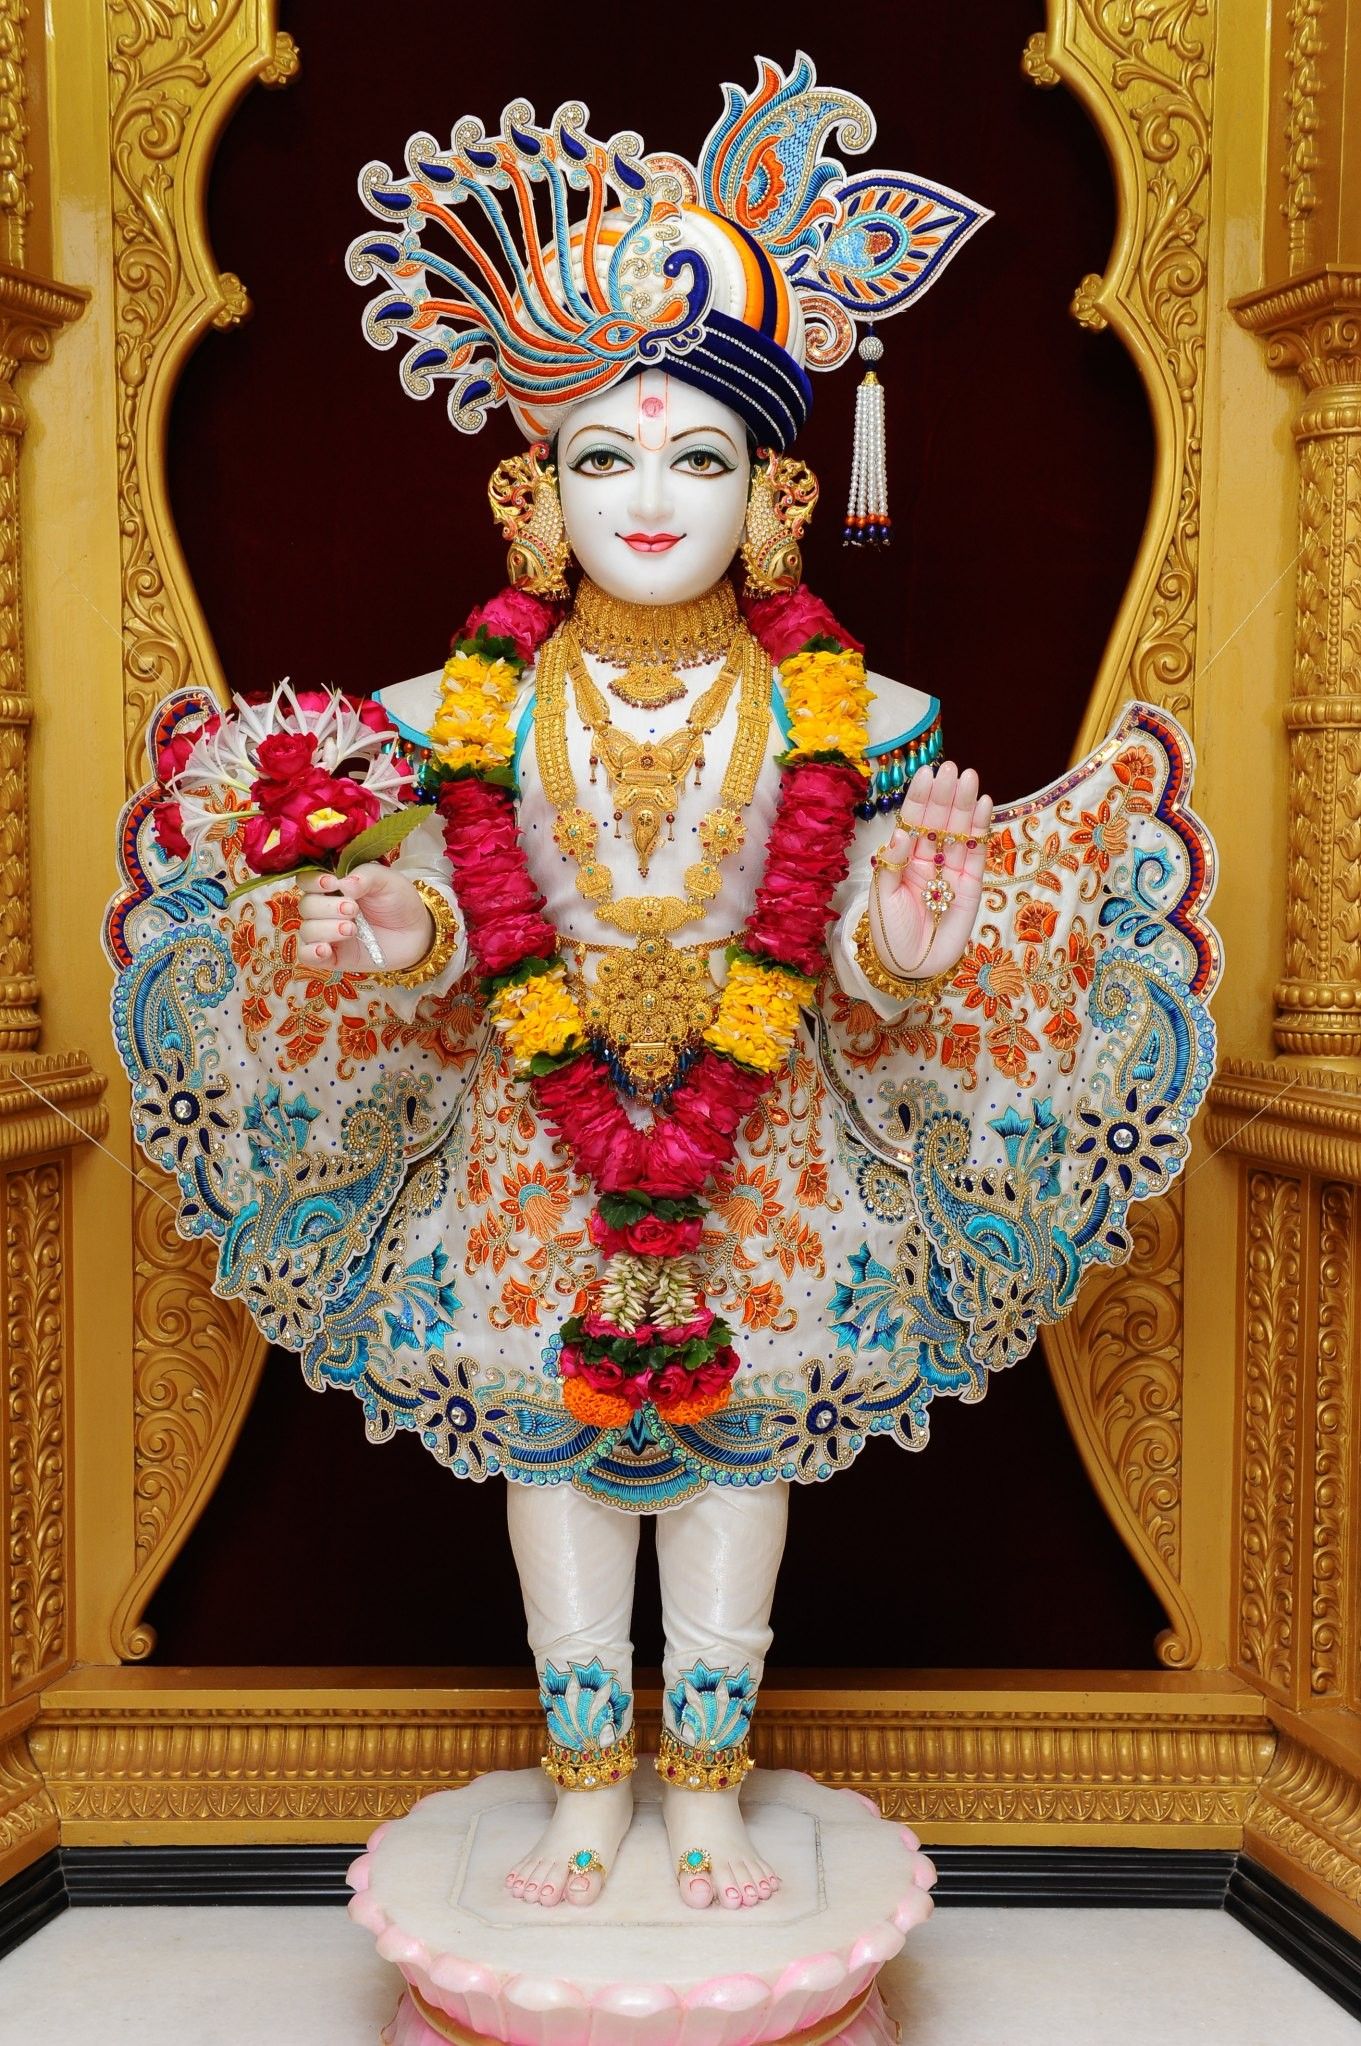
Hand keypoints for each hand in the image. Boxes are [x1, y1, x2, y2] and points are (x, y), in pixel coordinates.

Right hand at [297, 864, 434, 973]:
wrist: (417, 932)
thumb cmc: (399, 901)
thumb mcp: (387, 880)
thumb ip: (365, 876)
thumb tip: (344, 884)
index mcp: (334, 885)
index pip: (307, 880)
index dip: (313, 881)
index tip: (331, 884)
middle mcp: (325, 908)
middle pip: (306, 905)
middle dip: (327, 907)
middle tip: (353, 909)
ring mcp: (327, 933)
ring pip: (307, 930)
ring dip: (325, 929)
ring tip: (352, 929)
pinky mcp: (332, 956)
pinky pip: (307, 956)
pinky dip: (311, 952)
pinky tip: (325, 949)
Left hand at [868, 761, 992, 979]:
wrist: (910, 967)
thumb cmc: (889, 933)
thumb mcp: (881, 899)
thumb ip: (891, 865)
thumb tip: (901, 833)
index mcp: (902, 859)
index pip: (912, 821)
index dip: (920, 798)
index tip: (927, 773)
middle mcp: (927, 859)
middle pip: (938, 821)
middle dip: (945, 795)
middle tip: (953, 769)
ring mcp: (951, 871)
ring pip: (959, 832)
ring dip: (964, 805)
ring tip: (970, 779)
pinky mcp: (972, 886)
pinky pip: (976, 854)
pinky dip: (980, 830)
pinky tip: (983, 805)